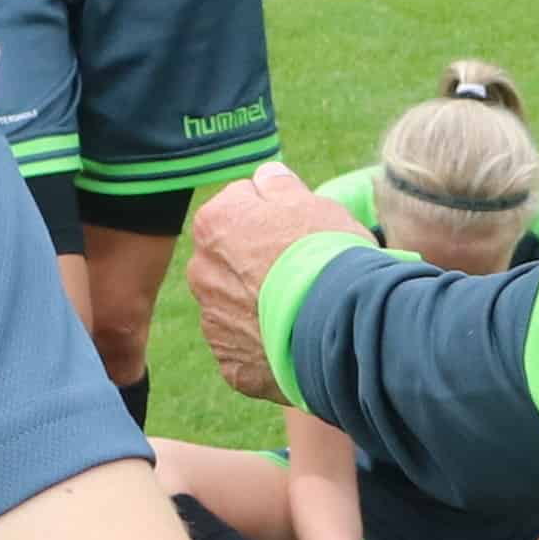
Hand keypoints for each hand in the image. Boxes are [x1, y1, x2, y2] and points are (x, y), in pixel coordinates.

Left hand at [183, 165, 364, 404]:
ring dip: (260, 306)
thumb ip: (279, 185)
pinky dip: (266, 345)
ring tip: (304, 310)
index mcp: (214, 223)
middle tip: (303, 271)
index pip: (239, 206)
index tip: (299, 230)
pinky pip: (247, 348)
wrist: (337, 323)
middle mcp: (201, 271)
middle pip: (232, 260)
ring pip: (237, 306)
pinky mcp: (230, 363)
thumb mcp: (310, 202)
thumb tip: (265, 176)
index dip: (274, 217)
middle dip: (258, 263)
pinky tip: (296, 340)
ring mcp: (213, 322)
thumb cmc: (324, 253)